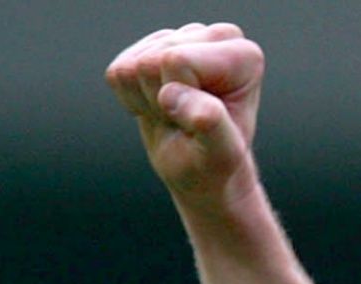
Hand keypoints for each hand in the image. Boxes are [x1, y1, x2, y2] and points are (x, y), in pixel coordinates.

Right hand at [104, 23, 264, 211]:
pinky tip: (160, 106)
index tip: (202, 119)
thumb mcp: (220, 153)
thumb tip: (173, 96)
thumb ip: (208, 121)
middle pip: (152, 61)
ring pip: (131, 67)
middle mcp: (215, 37)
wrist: (199, 169)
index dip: (180, 97)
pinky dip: (132, 99)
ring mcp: (180, 39)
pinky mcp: (148, 49)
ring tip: (176, 114)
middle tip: (186, 120)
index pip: (178, 60)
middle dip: (162, 101)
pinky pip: (117, 73)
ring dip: (147, 102)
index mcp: (243, 56)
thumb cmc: (215, 161)